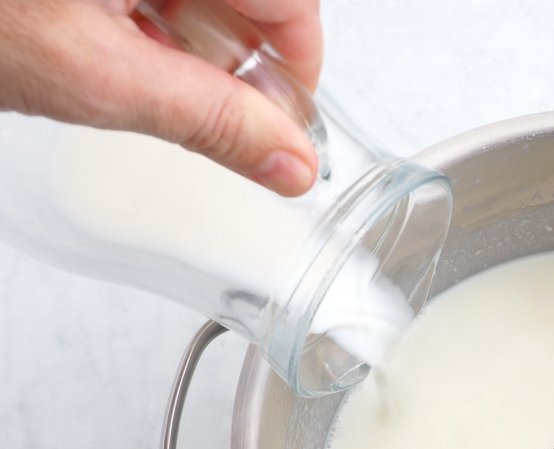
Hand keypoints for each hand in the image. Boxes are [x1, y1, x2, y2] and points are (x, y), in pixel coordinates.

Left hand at [0, 0, 321, 195]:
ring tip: (130, 66)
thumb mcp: (91, 76)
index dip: (296, 70)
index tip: (281, 124)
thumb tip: (289, 161)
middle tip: (203, 106)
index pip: (291, 1)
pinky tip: (104, 32)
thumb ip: (208, 120)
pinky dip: (144, 10)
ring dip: (186, 33)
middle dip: (234, 54)